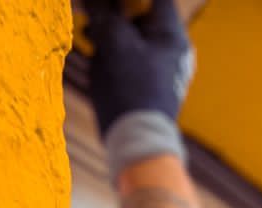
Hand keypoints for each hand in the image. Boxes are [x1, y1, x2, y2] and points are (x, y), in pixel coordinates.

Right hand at [83, 0, 193, 129]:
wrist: (136, 141)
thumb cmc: (129, 88)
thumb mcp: (113, 42)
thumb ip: (104, 11)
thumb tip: (94, 0)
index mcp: (171, 33)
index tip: (109, 2)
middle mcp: (172, 49)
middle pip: (142, 14)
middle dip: (115, 9)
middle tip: (91, 10)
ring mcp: (162, 68)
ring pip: (134, 36)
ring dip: (111, 29)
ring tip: (89, 33)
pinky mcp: (150, 84)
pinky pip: (131, 57)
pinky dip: (114, 50)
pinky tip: (96, 54)